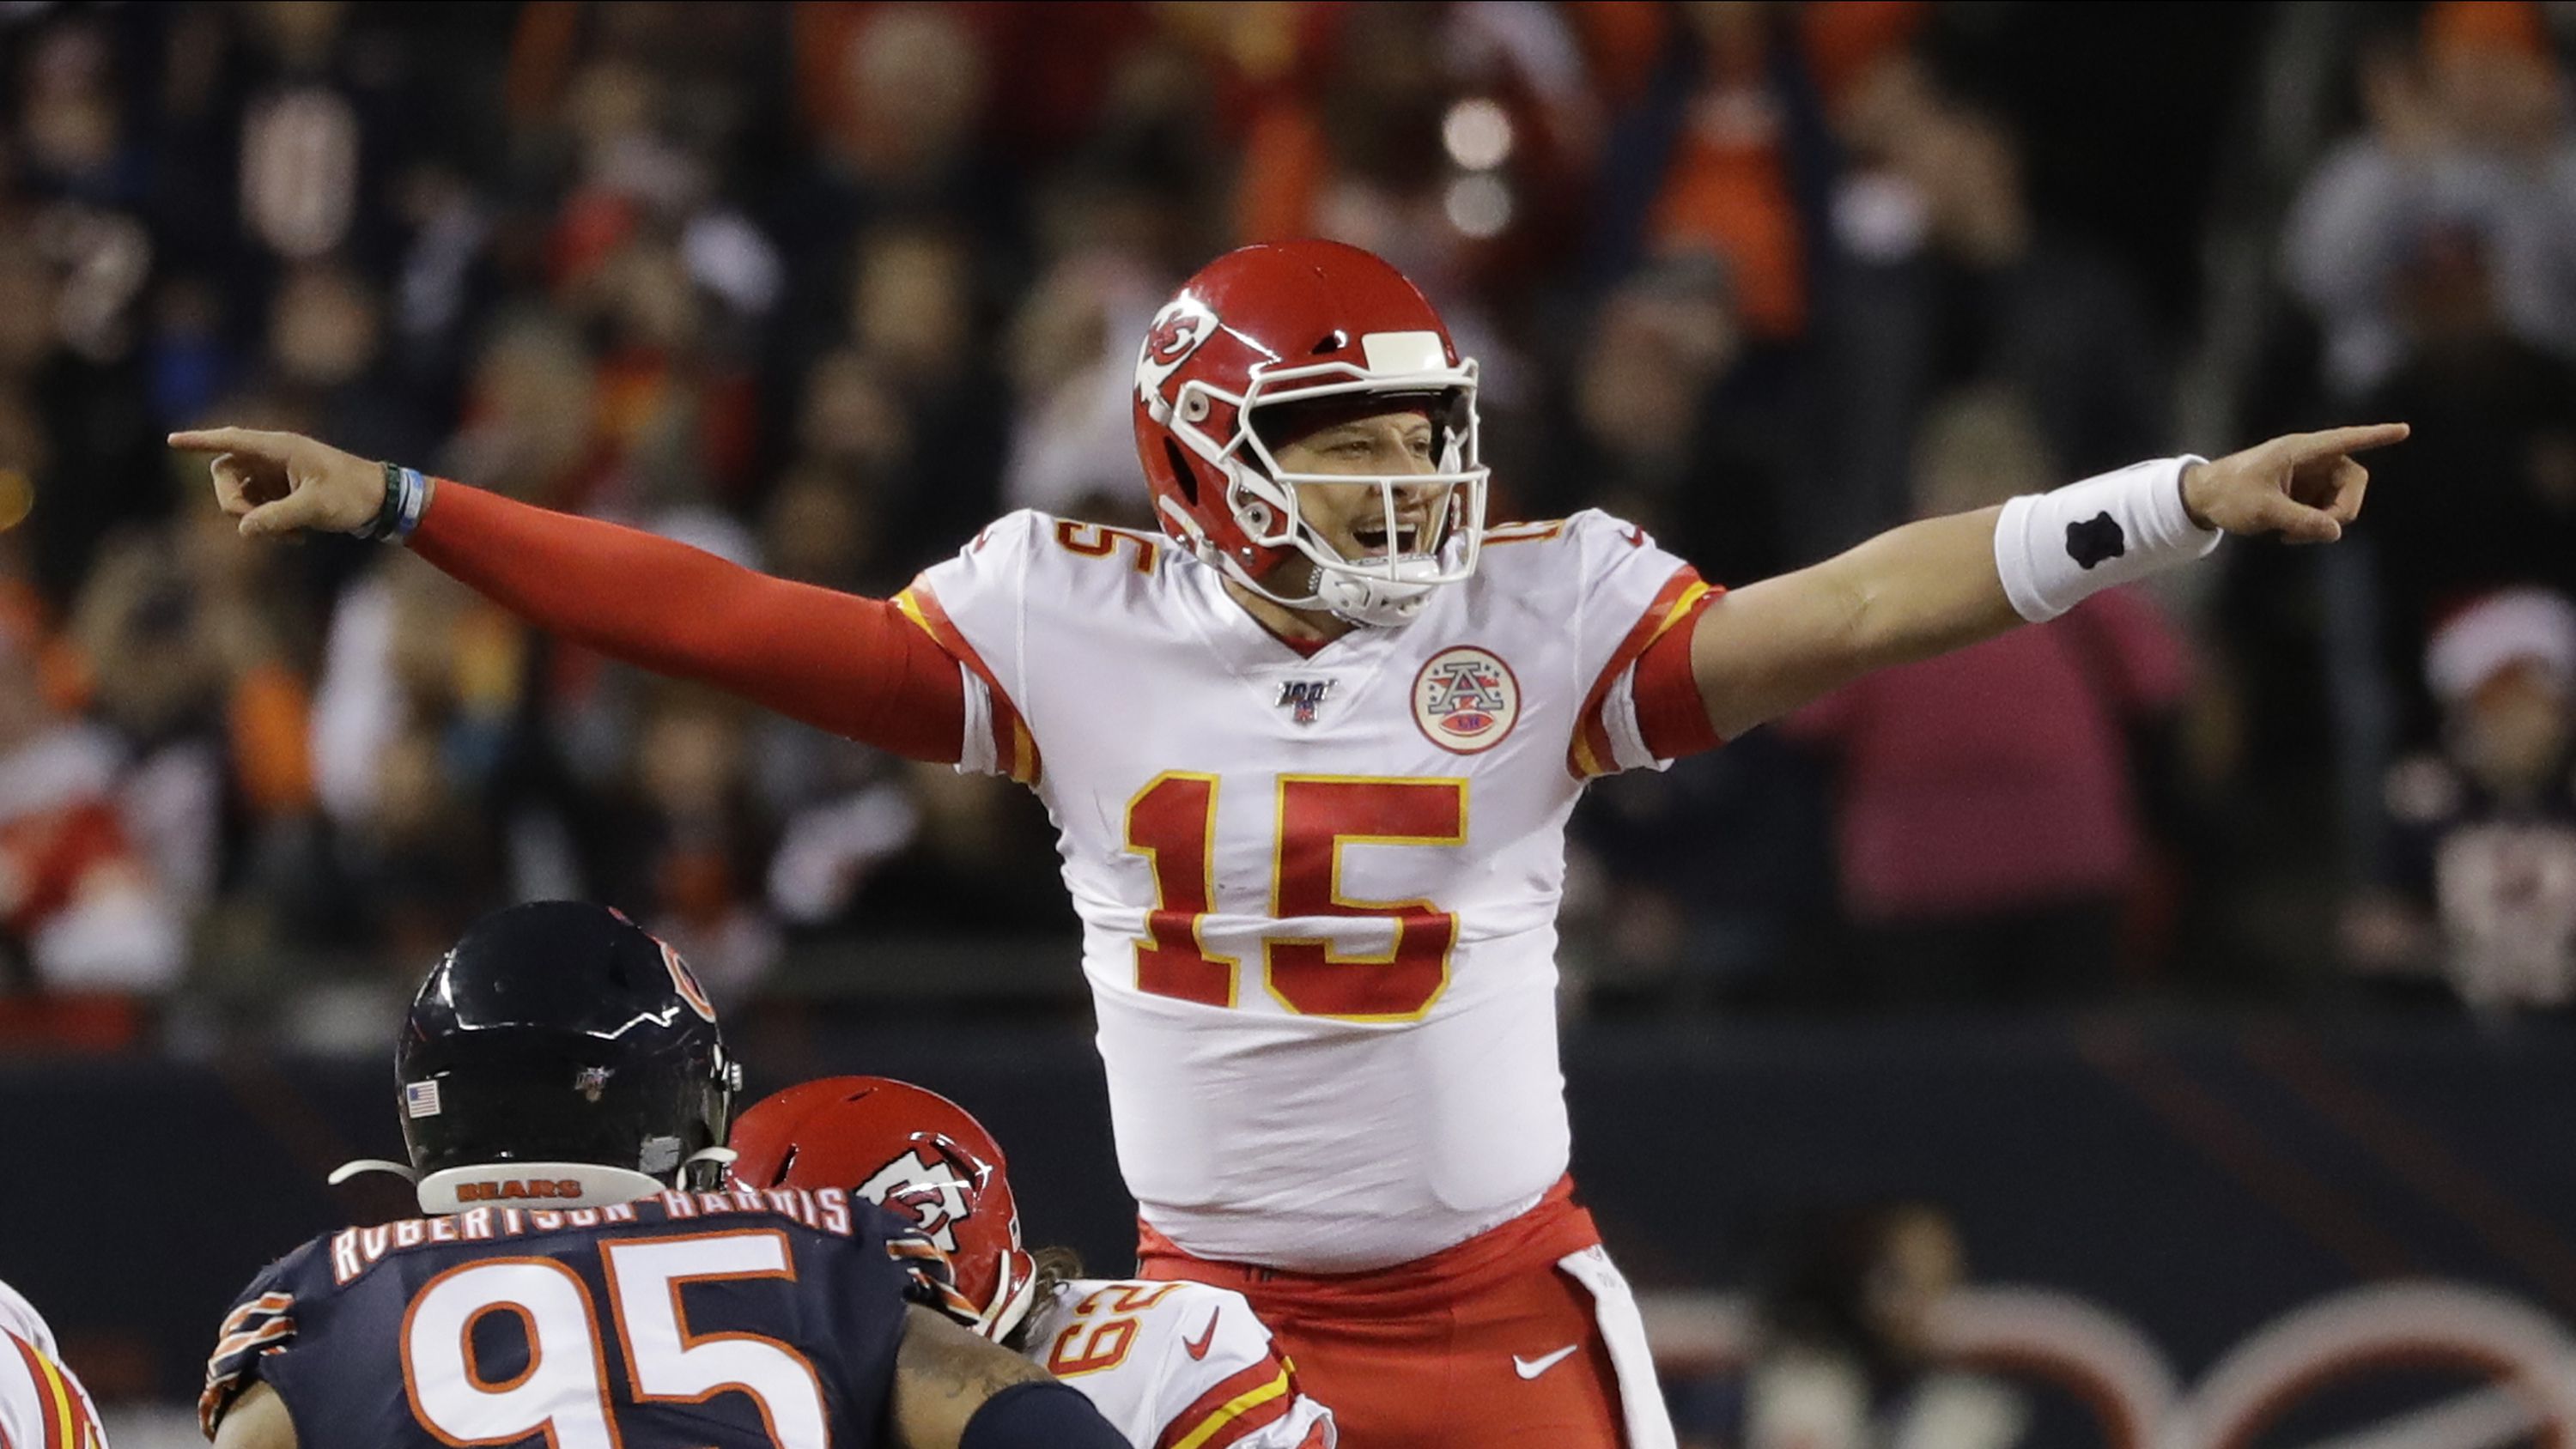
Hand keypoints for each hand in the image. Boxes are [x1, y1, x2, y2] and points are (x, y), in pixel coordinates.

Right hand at [166, 427, 387, 537]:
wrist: (383, 501)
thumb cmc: (353, 495)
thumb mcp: (315, 507)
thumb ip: (277, 517)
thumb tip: (244, 529)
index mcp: (280, 447)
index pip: (231, 441)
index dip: (200, 441)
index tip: (172, 441)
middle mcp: (273, 455)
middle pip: (224, 471)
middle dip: (232, 502)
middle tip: (254, 525)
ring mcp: (276, 472)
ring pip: (240, 492)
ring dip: (255, 517)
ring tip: (291, 536)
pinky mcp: (282, 489)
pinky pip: (258, 505)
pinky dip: (269, 522)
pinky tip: (298, 536)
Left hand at [2180, 422, 2408, 543]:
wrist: (2202, 500)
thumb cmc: (2229, 495)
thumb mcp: (2263, 510)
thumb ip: (2300, 520)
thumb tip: (2336, 531)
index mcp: (2301, 450)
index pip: (2345, 439)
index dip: (2376, 436)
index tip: (2404, 430)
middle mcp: (2311, 460)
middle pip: (2353, 481)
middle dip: (2345, 509)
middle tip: (2322, 531)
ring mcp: (2309, 477)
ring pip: (2341, 500)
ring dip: (2325, 522)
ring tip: (2291, 536)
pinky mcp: (2304, 494)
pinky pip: (2326, 512)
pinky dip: (2314, 527)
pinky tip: (2286, 535)